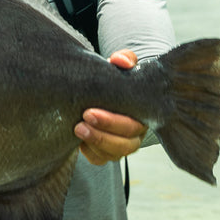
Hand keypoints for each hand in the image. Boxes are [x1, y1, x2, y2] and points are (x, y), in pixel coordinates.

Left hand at [75, 49, 147, 165]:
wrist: (106, 92)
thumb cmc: (117, 79)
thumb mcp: (121, 67)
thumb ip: (125, 60)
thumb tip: (120, 60)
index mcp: (143, 115)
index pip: (134, 125)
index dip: (112, 122)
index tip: (90, 111)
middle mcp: (135, 134)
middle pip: (125, 145)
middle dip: (101, 135)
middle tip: (81, 121)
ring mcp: (121, 146)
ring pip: (113, 155)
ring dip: (95, 144)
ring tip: (77, 129)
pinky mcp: (105, 152)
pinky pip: (100, 159)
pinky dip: (89, 152)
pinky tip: (78, 141)